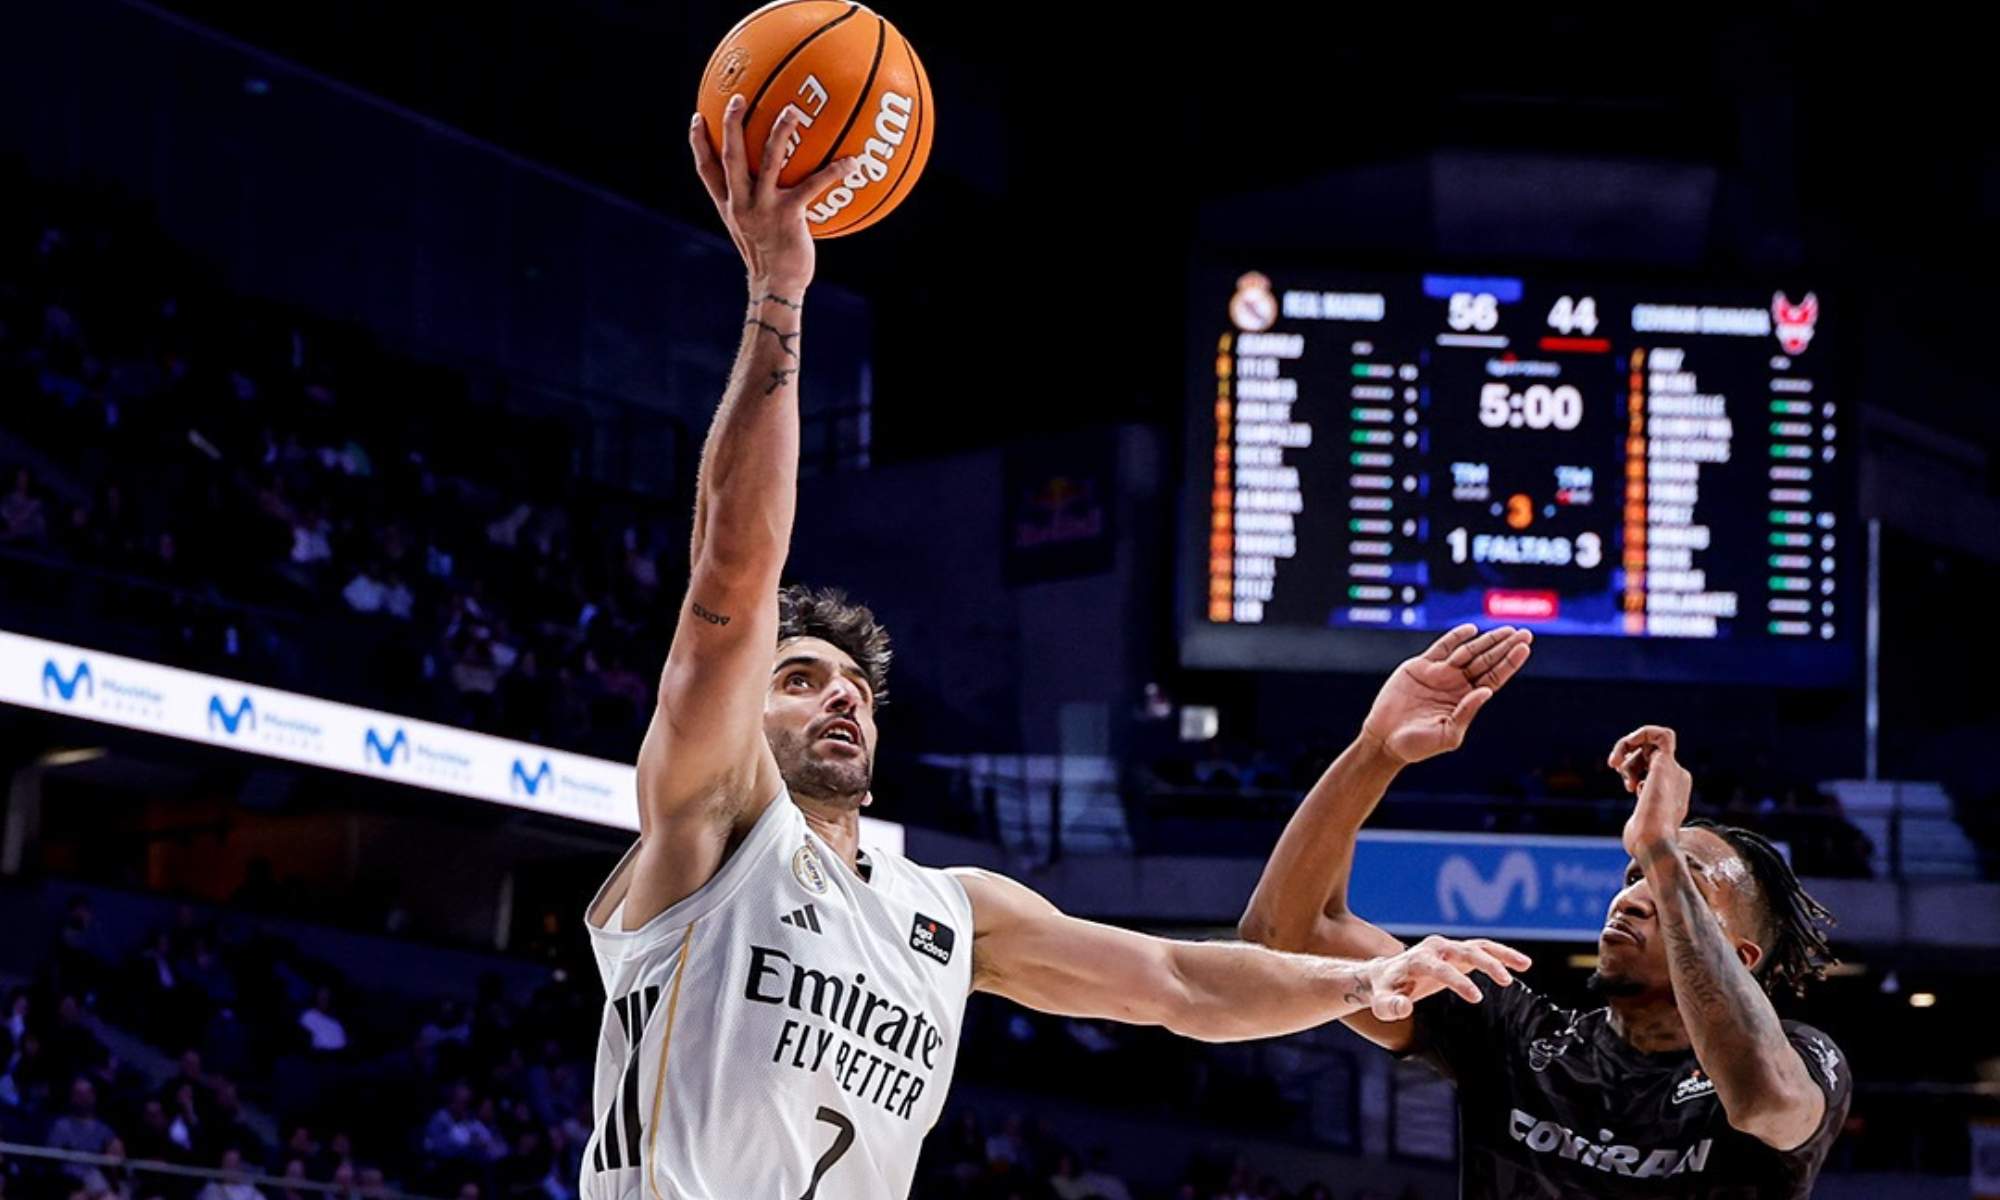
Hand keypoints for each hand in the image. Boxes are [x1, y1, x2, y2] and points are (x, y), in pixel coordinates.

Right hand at [689, 96, 860, 292]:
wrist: (775, 288)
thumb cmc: (769, 258)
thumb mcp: (753, 230)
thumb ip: (754, 205)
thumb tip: (771, 186)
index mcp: (729, 205)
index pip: (706, 169)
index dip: (699, 143)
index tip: (698, 117)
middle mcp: (741, 203)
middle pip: (730, 156)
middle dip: (731, 125)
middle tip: (738, 98)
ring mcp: (763, 208)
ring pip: (767, 161)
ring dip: (779, 133)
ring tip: (792, 111)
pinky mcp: (788, 216)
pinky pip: (812, 186)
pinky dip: (832, 172)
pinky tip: (850, 161)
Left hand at [1358, 935, 1532, 1020]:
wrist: (1384, 975)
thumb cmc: (1384, 991)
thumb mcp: (1381, 1003)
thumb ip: (1390, 1007)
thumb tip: (1404, 1008)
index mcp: (1416, 960)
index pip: (1440, 969)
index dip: (1458, 982)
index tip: (1476, 998)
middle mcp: (1434, 948)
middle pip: (1463, 951)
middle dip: (1485, 964)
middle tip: (1505, 982)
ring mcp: (1447, 947)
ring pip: (1478, 946)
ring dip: (1501, 954)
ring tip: (1525, 965)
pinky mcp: (1457, 952)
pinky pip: (1483, 949)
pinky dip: (1501, 954)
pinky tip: (1522, 964)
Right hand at [1361, 625, 1532, 763]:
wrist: (1384, 740)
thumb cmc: (1416, 745)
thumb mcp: (1447, 734)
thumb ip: (1467, 712)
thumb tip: (1487, 691)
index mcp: (1467, 701)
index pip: (1494, 677)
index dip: (1509, 663)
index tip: (1524, 648)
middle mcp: (1457, 685)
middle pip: (1486, 661)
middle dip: (1505, 647)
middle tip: (1525, 634)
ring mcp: (1440, 674)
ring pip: (1469, 651)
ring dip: (1488, 640)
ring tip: (1506, 630)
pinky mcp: (1420, 667)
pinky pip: (1442, 647)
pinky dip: (1456, 637)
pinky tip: (1471, 630)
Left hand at [1609, 725, 1693, 860]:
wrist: (1653, 844)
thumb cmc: (1643, 843)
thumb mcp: (1642, 827)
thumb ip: (1643, 820)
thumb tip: (1638, 828)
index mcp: (1673, 791)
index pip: (1655, 766)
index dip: (1636, 767)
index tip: (1627, 783)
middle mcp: (1677, 778)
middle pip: (1650, 751)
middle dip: (1629, 757)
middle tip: (1616, 768)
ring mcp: (1674, 771)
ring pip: (1651, 740)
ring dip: (1627, 746)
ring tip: (1617, 766)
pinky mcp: (1666, 765)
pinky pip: (1663, 735)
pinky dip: (1641, 733)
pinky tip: (1624, 750)